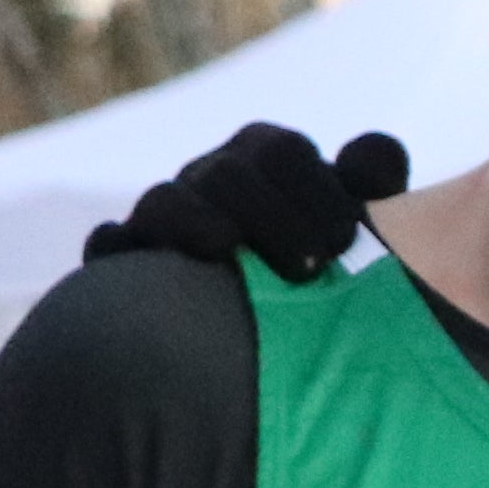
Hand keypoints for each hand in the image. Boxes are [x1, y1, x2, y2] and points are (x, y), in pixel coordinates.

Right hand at [86, 122, 410, 282]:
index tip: (346, 240)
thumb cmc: (318, 264)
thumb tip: (378, 169)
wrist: (256, 334)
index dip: (315, 187)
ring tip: (228, 249)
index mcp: (267, 160)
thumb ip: (370, 180)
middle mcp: (212, 178)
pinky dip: (120, 252)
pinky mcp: (123, 259)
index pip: (284, 153)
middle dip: (271, 214)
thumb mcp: (351, 222)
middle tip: (312, 269)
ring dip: (196, 221)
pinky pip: (109, 246)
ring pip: (166, 201)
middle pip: (229, 173)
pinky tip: (147, 273)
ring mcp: (164, 214)